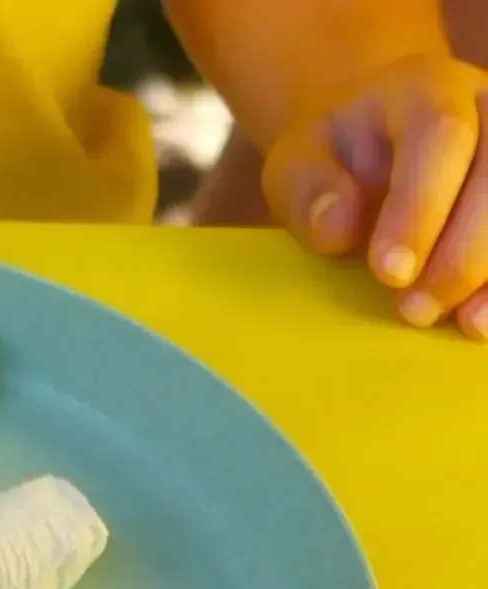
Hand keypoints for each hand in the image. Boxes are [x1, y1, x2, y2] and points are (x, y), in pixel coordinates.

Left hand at [263, 53, 487, 340]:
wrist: (371, 140)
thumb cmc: (335, 158)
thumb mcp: (297, 165)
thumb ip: (309, 190)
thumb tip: (339, 228)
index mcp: (426, 88)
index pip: (440, 136)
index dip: (420, 207)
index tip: (389, 273)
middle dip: (463, 252)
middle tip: (414, 310)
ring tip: (462, 323)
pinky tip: (484, 319)